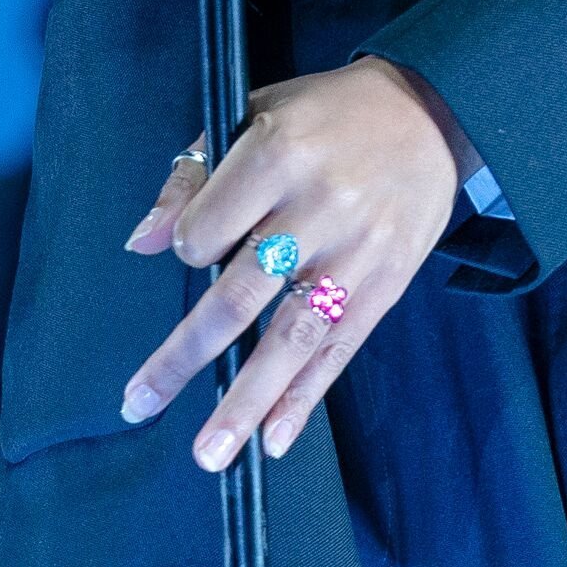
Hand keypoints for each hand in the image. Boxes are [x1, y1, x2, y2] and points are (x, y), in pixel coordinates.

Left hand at [117, 55, 473, 470]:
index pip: (205, 230)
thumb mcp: (258, 114)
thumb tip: (143, 241)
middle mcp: (318, 207)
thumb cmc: (328, 114)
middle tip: (138, 401)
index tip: (196, 246)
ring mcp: (355, 253)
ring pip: (289, 336)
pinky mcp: (385, 284)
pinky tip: (274, 438)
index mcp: (279, 153)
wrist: (428, 113)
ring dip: (245, 401)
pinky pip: (339, 349)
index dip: (188, 245)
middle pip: (239, 295)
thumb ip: (195, 174)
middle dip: (184, 355)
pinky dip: (305, 397)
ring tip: (210, 453)